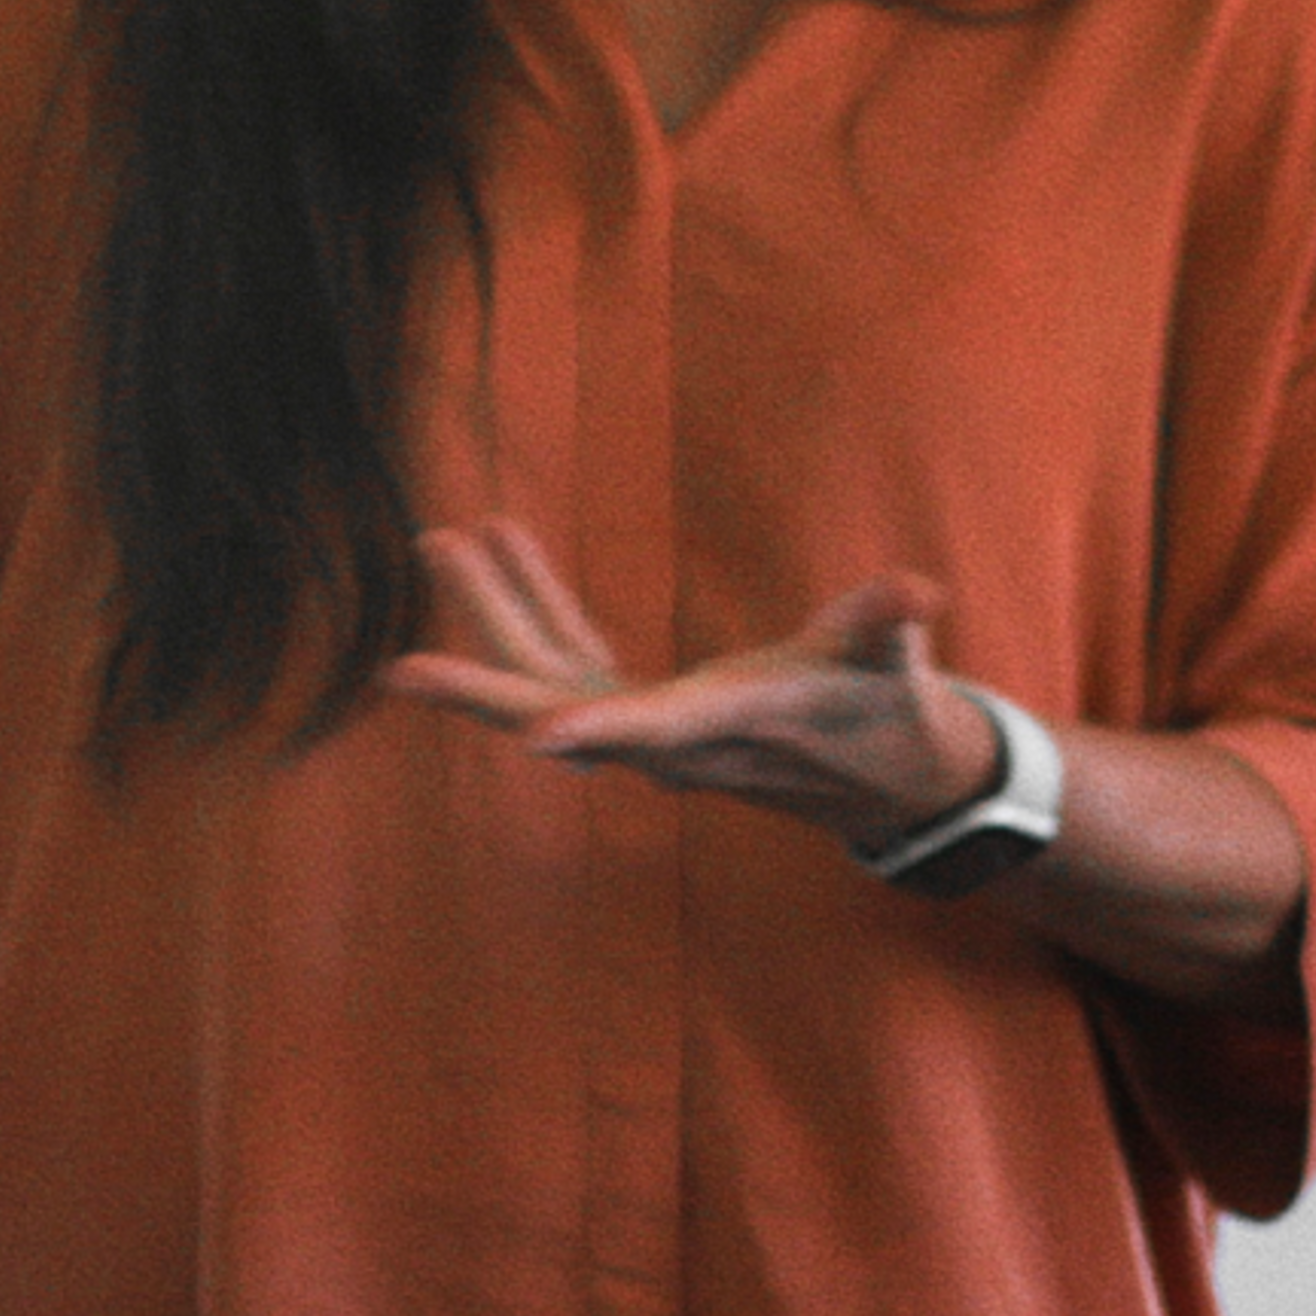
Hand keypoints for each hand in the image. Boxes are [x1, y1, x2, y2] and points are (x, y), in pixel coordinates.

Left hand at [386, 517, 998, 853]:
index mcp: (724, 727)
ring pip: (551, 677)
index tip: (533, 737)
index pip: (651, 730)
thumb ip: (889, 627)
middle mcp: (668, 742)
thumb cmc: (891, 709)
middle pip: (558, 712)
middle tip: (399, 669)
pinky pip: (575, 658)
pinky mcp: (649, 711)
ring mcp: (649, 730)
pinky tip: (508, 546)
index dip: (596, 729)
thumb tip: (917, 594)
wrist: (888, 776)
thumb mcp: (895, 665)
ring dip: (497, 612)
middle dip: (483, 680)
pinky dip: (540, 604)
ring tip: (445, 539)